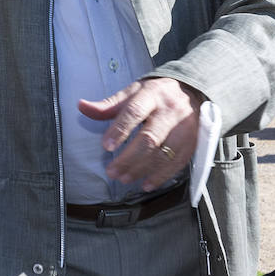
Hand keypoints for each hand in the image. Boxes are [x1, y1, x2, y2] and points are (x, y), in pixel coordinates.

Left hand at [76, 77, 204, 191]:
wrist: (190, 91)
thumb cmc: (155, 94)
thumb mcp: (132, 93)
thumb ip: (108, 105)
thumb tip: (82, 106)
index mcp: (151, 95)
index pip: (134, 112)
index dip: (120, 130)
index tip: (106, 146)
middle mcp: (169, 111)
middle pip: (149, 138)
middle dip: (129, 158)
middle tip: (112, 171)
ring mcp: (184, 128)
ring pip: (164, 153)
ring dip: (143, 169)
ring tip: (125, 178)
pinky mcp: (192, 142)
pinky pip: (178, 162)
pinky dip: (162, 176)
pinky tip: (147, 184)